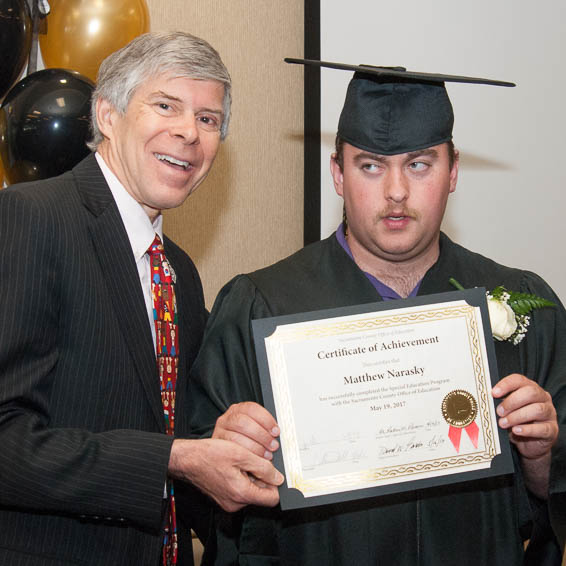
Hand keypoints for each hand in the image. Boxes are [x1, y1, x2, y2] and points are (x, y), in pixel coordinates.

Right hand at [168, 438, 283, 511]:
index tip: (275, 471)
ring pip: (251, 491)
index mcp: (241, 494)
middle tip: (257, 460)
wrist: (187, 459)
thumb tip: (278, 477)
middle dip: (263, 477)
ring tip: (244, 460)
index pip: (272, 499)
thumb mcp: (241, 455)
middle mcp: (235, 503)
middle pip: (261, 494)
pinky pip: (240, 490)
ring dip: (252, 476)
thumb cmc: (209, 455)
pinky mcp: (223, 497)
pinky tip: (236, 465)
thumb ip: (262, 467)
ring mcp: (228, 502)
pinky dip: (242, 478)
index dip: (276, 484)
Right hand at [213, 402, 279, 460]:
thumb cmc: (242, 440)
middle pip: (243, 423)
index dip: (266, 419)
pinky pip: (231, 451)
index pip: (252, 409)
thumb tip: (277, 434)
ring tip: (266, 455)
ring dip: (255, 448)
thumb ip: (262, 428)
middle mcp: (227, 419)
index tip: (276, 431)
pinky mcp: (217, 447)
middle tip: (273, 446)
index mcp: (238, 410)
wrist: (220, 453)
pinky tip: (254, 460)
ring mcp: (220, 432)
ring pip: (236, 438)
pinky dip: (245, 456)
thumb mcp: (253, 428)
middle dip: (262, 435)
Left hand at [492, 373, 557, 459]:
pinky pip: (542, 428)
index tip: (494, 393)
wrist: (530, 444)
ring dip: (517, 416)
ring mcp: (549, 414)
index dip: (506, 385)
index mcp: (530, 388)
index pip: (519, 380)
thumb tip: (487, 401)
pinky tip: (516, 431)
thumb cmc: (517, 422)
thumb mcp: (508, 410)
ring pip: (537, 409)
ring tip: (503, 423)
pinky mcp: (552, 430)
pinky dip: (527, 429)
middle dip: (512, 402)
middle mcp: (543, 398)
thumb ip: (501, 403)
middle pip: (530, 393)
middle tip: (499, 412)